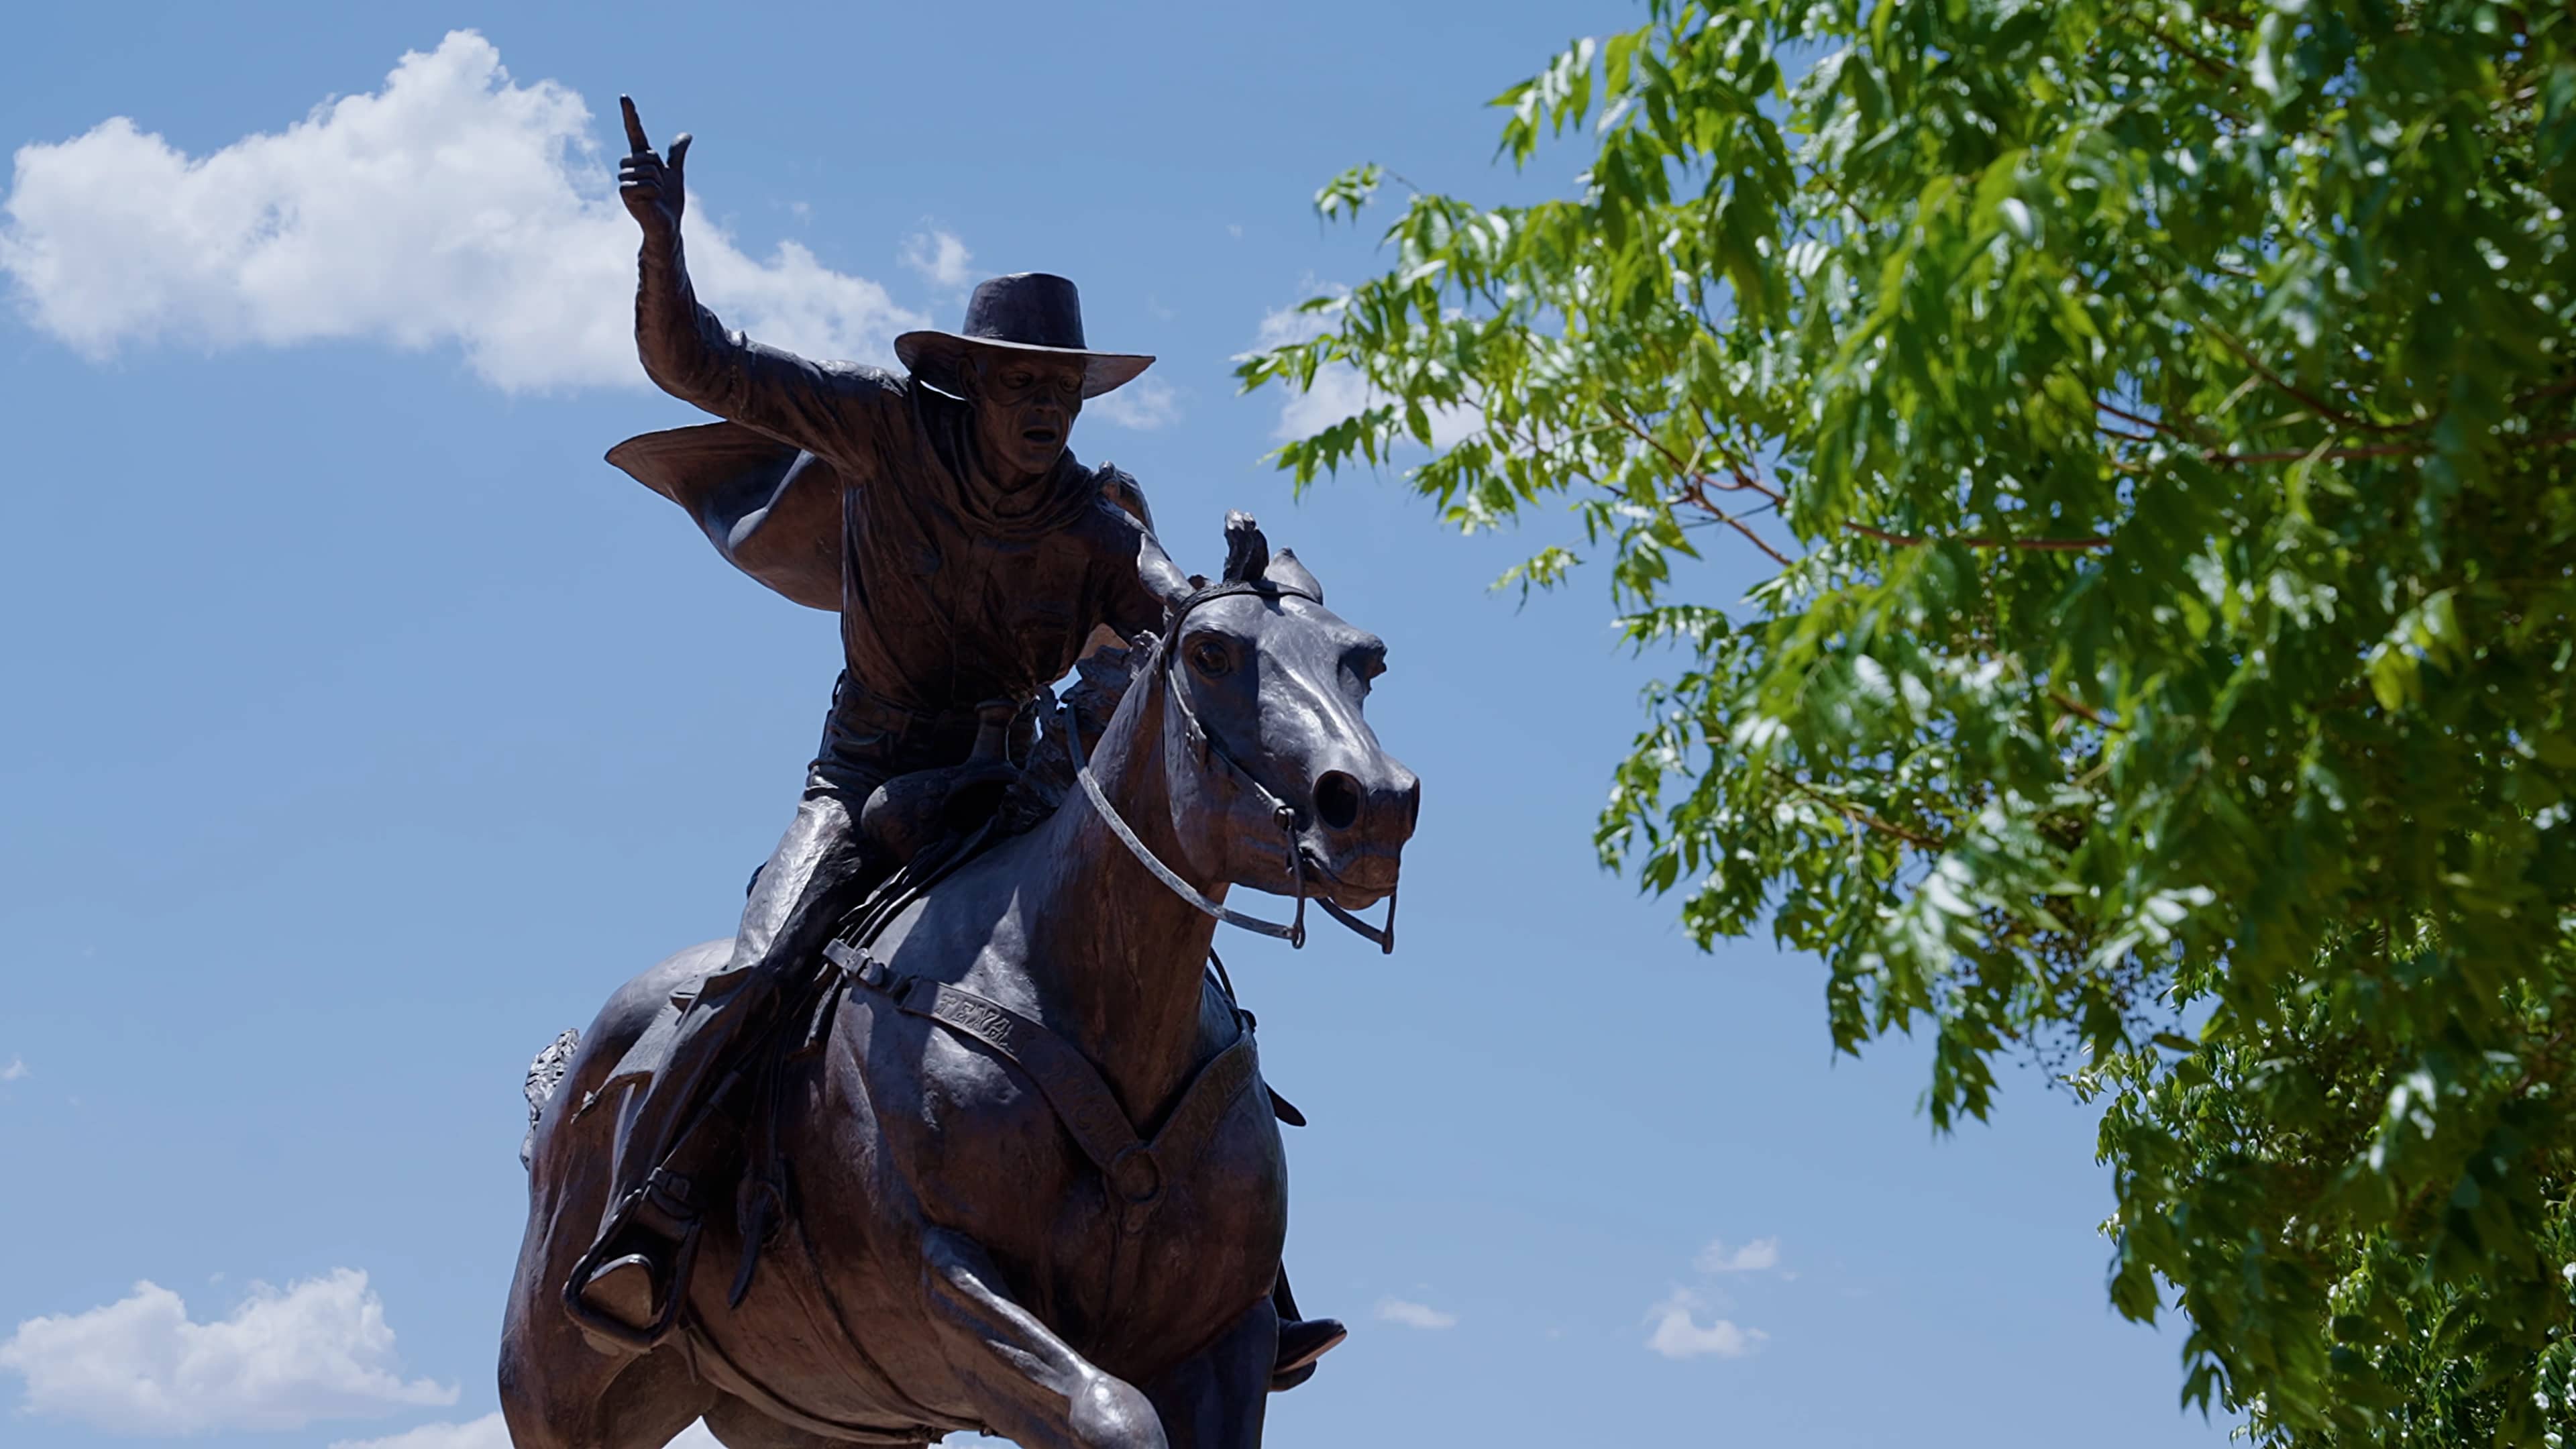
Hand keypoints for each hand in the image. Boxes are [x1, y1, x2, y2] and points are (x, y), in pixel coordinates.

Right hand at [617, 95, 690, 241]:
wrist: (668, 225)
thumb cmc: (669, 202)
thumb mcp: (676, 174)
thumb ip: (677, 155)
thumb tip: (686, 135)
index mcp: (641, 160)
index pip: (635, 133)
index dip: (630, 116)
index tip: (624, 96)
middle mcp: (629, 167)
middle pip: (647, 155)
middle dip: (660, 172)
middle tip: (659, 187)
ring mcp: (625, 180)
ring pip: (647, 170)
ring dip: (658, 184)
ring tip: (655, 196)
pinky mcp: (625, 193)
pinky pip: (645, 184)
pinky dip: (654, 194)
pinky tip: (651, 202)